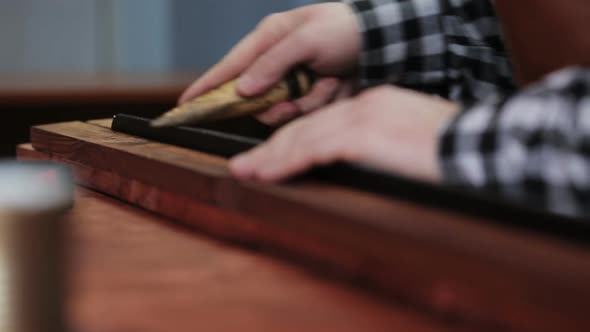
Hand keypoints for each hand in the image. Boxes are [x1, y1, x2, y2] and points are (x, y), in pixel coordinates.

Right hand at [179, 3, 361, 124]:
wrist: (383, 40)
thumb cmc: (345, 30)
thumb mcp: (307, 40)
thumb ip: (272, 64)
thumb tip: (243, 89)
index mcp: (269, 38)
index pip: (229, 66)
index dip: (207, 86)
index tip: (185, 104)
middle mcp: (277, 61)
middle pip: (256, 97)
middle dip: (277, 103)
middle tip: (295, 97)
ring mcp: (294, 79)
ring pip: (283, 108)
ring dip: (307, 100)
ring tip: (328, 81)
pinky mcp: (311, 93)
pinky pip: (306, 110)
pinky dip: (323, 101)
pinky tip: (337, 84)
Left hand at [229, 86, 460, 182]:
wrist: (479, 150)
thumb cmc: (453, 154)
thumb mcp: (410, 142)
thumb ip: (380, 147)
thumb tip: (360, 163)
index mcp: (375, 104)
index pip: (323, 122)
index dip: (293, 140)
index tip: (272, 155)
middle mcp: (363, 106)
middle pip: (305, 127)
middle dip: (271, 148)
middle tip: (245, 164)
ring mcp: (361, 118)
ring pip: (301, 138)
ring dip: (268, 157)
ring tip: (244, 172)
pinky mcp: (361, 136)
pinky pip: (310, 151)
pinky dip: (283, 163)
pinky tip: (264, 174)